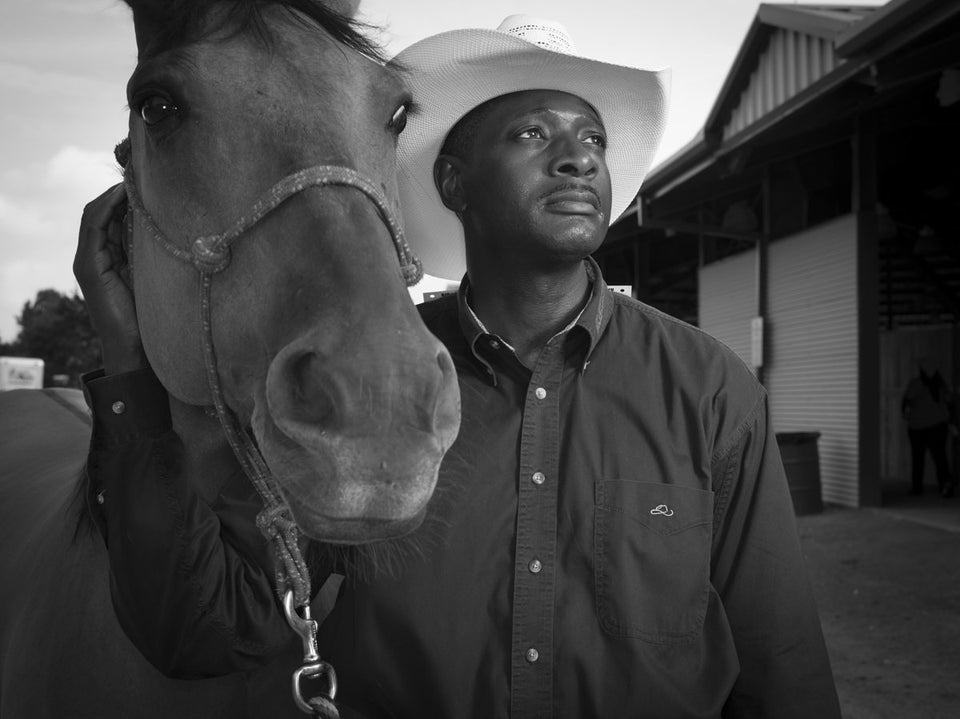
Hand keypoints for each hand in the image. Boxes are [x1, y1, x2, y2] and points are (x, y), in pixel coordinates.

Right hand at [74, 184, 146, 374]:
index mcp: (113, 256)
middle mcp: (96, 256)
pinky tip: (123, 194)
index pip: (113, 216)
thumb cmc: (155, 314)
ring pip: (95, 214)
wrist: (138, 347)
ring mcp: (88, 261)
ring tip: (135, 178)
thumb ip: (159, 253)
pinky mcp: (88, 267)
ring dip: (114, 193)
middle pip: (103, 210)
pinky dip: (107, 207)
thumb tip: (181, 228)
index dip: (128, 196)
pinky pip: (94, 227)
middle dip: (121, 190)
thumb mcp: (159, 274)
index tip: (150, 180)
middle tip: (143, 172)